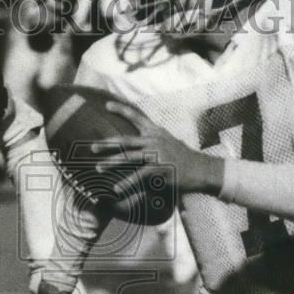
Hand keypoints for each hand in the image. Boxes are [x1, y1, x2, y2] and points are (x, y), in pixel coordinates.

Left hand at [90, 101, 224, 195]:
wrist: (202, 169)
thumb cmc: (185, 158)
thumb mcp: (170, 142)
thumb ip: (155, 141)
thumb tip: (142, 142)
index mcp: (156, 132)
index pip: (137, 117)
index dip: (122, 110)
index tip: (107, 105)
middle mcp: (154, 140)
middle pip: (125, 141)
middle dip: (107, 144)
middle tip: (92, 148)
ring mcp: (156, 154)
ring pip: (128, 157)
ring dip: (111, 163)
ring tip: (98, 168)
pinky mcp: (159, 169)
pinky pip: (139, 176)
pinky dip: (127, 183)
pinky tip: (117, 189)